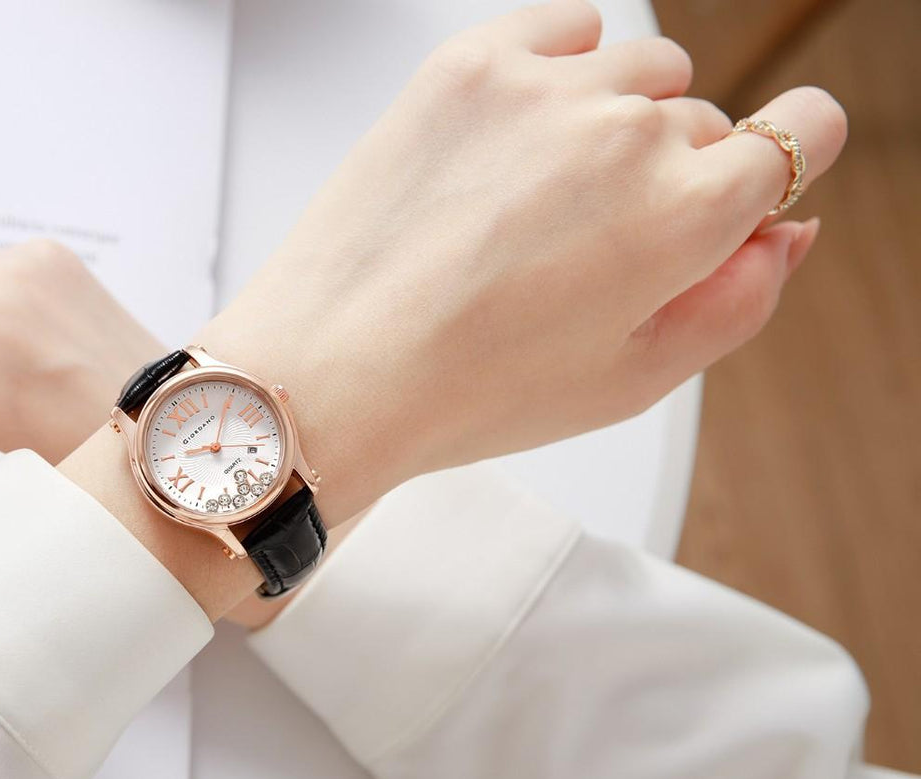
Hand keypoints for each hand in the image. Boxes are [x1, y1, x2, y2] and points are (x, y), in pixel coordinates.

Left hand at [62, 0, 844, 615]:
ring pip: (638, 71)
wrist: (330, 367)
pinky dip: (562, 68)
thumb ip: (738, 299)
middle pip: (704, 124)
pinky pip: (566, 28)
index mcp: (684, 215)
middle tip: (595, 248)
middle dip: (674, 176)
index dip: (785, 162)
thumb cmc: (464, 389)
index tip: (749, 183)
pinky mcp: (471, 65)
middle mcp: (625, 133)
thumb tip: (785, 231)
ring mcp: (544, 88)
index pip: (803, 134)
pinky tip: (524, 135)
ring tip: (547, 199)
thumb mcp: (631, 381)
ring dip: (618, 120)